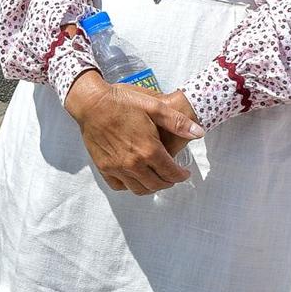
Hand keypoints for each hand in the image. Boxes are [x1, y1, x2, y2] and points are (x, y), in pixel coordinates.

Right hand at [65, 72, 203, 195]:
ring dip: (152, 187)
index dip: (181, 175)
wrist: (91, 103)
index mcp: (149, 150)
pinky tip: (134, 176)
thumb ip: (177, 122)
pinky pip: (119, 186)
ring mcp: (117, 168)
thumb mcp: (153, 106)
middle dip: (168, 182)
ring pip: (139, 189)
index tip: (184, 173)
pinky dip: (130, 185)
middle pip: (157, 184)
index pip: (171, 173)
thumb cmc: (122, 102)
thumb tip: (199, 133)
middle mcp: (133, 164)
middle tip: (172, 175)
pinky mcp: (104, 167)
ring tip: (156, 178)